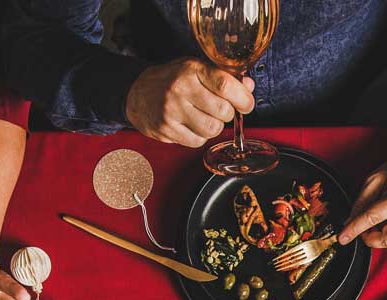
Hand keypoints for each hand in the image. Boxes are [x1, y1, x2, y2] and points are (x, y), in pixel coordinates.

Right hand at [126, 58, 253, 148]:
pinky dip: (200, 137)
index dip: (243, 98)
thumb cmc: (173, 80)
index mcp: (192, 70)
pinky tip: (191, 125)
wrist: (137, 92)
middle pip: (223, 112)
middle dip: (228, 114)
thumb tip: (248, 87)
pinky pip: (197, 142)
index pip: (225, 86)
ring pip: (212, 129)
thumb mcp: (196, 70)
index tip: (247, 104)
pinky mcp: (166, 129)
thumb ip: (224, 77)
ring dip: (214, 127)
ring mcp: (171, 111)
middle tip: (221, 110)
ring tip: (204, 117)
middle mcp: (180, 89)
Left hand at [337, 154, 386, 248]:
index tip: (343, 238)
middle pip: (386, 241)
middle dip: (370, 238)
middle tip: (364, 227)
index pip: (371, 220)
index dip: (354, 230)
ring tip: (379, 215)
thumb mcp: (374, 180)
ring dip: (380, 233)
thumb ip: (360, 203)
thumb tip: (350, 221)